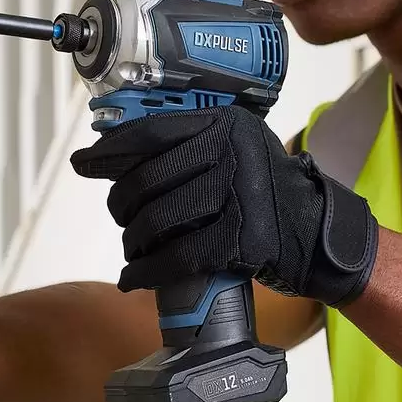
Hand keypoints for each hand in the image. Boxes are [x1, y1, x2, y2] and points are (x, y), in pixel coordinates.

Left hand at [70, 105, 379, 304]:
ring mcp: (240, 196)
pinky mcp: (243, 239)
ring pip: (157, 221)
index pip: (150, 133)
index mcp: (225, 124)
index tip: (83, 163)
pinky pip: (177, 258)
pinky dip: (146, 272)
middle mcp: (232, 153)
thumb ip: (192, 143)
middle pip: (147, 182)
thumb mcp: (238, 150)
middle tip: (121, 220)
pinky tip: (133, 278)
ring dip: (132, 242)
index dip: (109, 151)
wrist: (318, 235)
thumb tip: (116, 150)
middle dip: (121, 207)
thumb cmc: (265, 193)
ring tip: (132, 251)